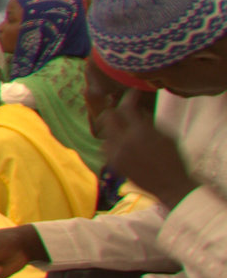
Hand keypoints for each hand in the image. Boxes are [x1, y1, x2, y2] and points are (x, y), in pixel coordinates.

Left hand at [100, 83, 193, 206]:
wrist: (171, 185)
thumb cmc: (174, 158)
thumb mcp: (166, 135)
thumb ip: (148, 120)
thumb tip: (136, 107)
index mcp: (140, 132)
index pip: (126, 107)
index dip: (129, 97)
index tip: (133, 93)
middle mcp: (124, 142)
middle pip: (107, 116)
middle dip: (115, 111)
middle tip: (123, 111)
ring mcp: (116, 153)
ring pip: (104, 132)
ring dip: (113, 128)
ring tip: (125, 129)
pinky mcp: (114, 163)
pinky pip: (106, 146)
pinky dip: (112, 142)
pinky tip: (123, 144)